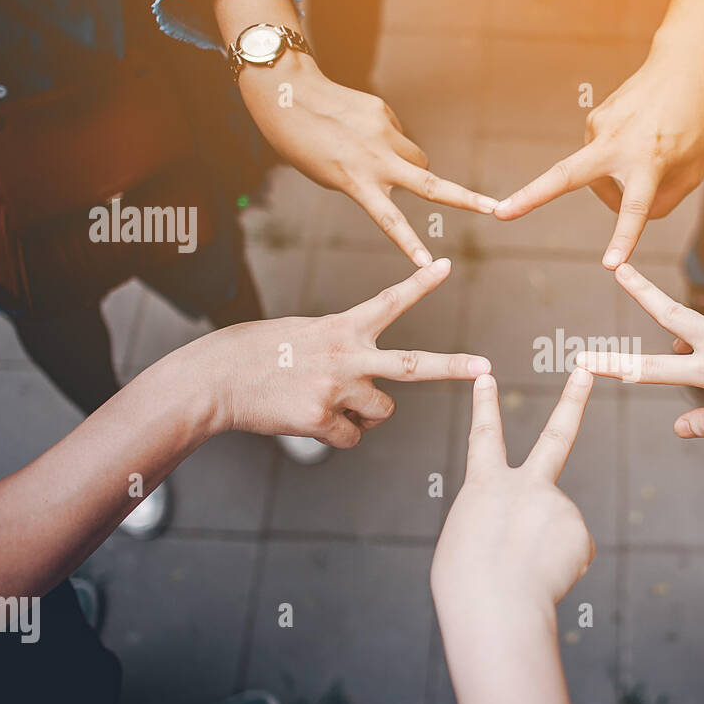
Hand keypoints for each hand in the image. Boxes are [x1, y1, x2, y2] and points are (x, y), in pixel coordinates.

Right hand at [184, 258, 489, 446]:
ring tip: (327, 400)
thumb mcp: (307, 334)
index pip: (390, 301)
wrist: (217, 378)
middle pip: (413, 366)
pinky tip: (308, 419)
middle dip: (453, 368)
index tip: (445, 265)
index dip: (420, 283)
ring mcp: (336, 388)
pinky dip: (336, 435)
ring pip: (381, 413)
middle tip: (486, 368)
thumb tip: (370, 383)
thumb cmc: (260, 354)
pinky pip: (350, 438)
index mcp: (343, 327)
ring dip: (364, 415)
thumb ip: (344, 347)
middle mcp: (347, 355)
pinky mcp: (321, 418)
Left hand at [239, 56, 497, 264]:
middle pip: (432, 185)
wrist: (287, 92)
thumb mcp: (330, 176)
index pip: (390, 222)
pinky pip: (399, 134)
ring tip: (376, 158)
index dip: (411, 246)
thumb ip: (370, 180)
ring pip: (418, 158)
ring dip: (411, 166)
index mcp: (357, 183)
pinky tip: (361, 133)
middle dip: (468, 199)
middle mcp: (376, 160)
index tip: (429, 267)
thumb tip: (406, 167)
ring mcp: (384, 133)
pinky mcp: (384, 113)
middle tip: (496, 208)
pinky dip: (389, 141)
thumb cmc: (303, 143)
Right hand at [431, 368, 595, 617]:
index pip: (484, 436)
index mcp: (484, 487)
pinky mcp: (580, 532)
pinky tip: (544, 580)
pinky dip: (559, 571)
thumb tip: (533, 531)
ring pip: (556, 531)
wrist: (496, 608)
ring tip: (524, 574)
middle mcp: (525, 486)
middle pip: (556, 436)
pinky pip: (571, 554)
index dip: (485, 405)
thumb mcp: (465, 543)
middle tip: (586, 369)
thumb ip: (498, 523)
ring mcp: (557, 505)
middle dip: (572, 399)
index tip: (487, 376)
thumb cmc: (469, 585)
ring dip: (543, 555)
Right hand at [492, 37, 703, 268]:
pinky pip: (600, 160)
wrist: (682, 66)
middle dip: (531, 195)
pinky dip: (616, 165)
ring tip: (648, 165)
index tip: (611, 265)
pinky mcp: (593, 120)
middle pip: (565, 174)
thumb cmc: (693, 123)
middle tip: (500, 213)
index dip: (623, 237)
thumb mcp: (693, 170)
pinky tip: (636, 144)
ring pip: (594, 178)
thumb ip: (664, 202)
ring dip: (614, 187)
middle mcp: (618, 143)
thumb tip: (628, 216)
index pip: (635, 207)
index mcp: (650, 160)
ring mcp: (599, 128)